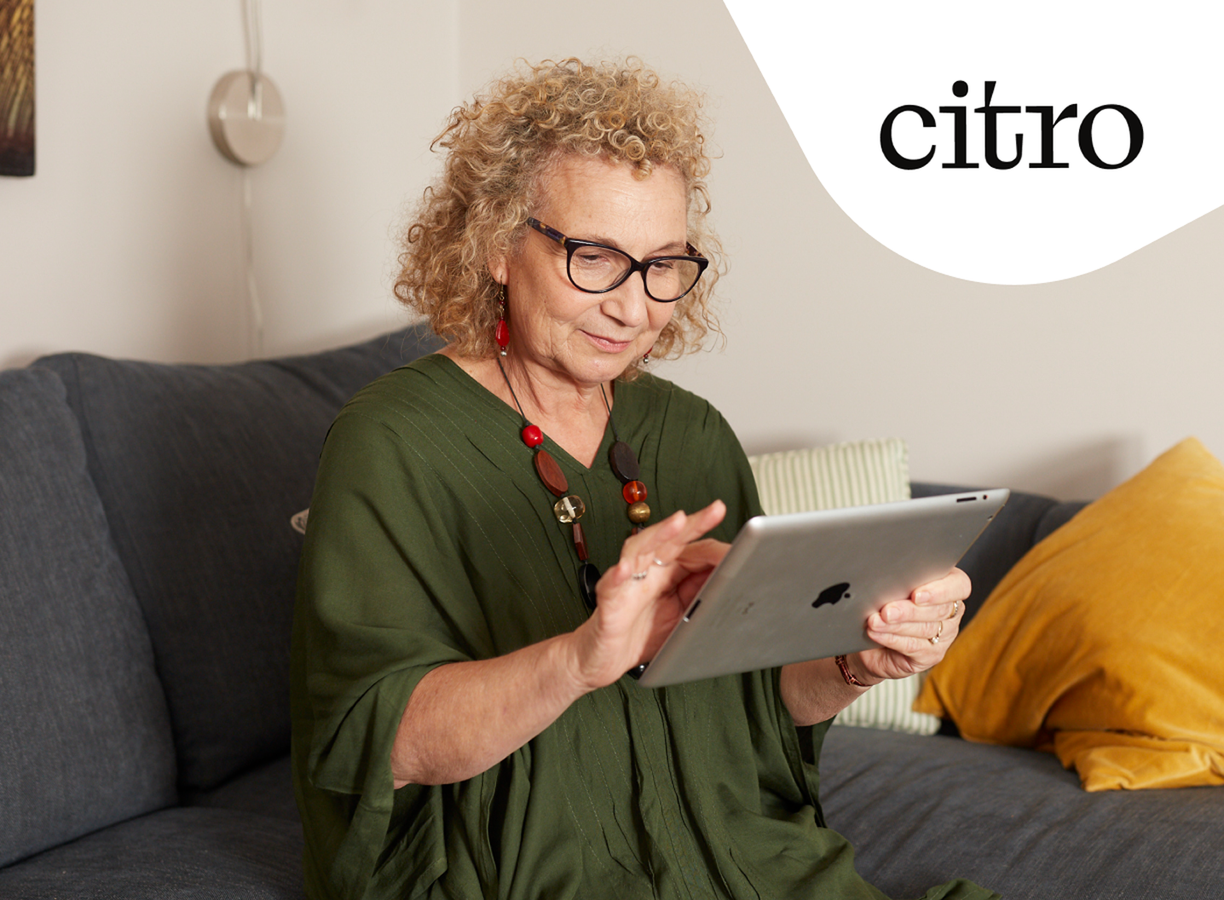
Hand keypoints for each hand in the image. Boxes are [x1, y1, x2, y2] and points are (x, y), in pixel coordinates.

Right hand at [564, 501, 728, 690]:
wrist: (606, 658)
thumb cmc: (641, 632)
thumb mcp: (683, 614)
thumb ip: (701, 592)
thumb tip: (730, 576)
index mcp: (667, 572)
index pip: (691, 548)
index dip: (713, 545)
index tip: (740, 545)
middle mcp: (647, 570)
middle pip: (669, 539)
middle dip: (693, 524)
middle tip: (716, 510)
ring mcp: (627, 582)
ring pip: (639, 549)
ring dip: (658, 534)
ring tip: (678, 522)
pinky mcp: (609, 601)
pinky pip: (611, 585)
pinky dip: (618, 576)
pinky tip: (625, 569)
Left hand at [853, 567, 970, 683]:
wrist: (871, 640)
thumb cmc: (883, 606)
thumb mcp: (893, 588)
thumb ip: (899, 582)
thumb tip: (885, 579)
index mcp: (948, 587)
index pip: (959, 586)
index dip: (941, 591)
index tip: (916, 595)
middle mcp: (951, 612)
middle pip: (939, 610)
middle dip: (909, 610)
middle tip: (886, 611)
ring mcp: (945, 636)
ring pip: (925, 629)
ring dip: (896, 625)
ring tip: (874, 621)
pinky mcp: (932, 655)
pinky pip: (913, 646)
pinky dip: (891, 638)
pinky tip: (876, 633)